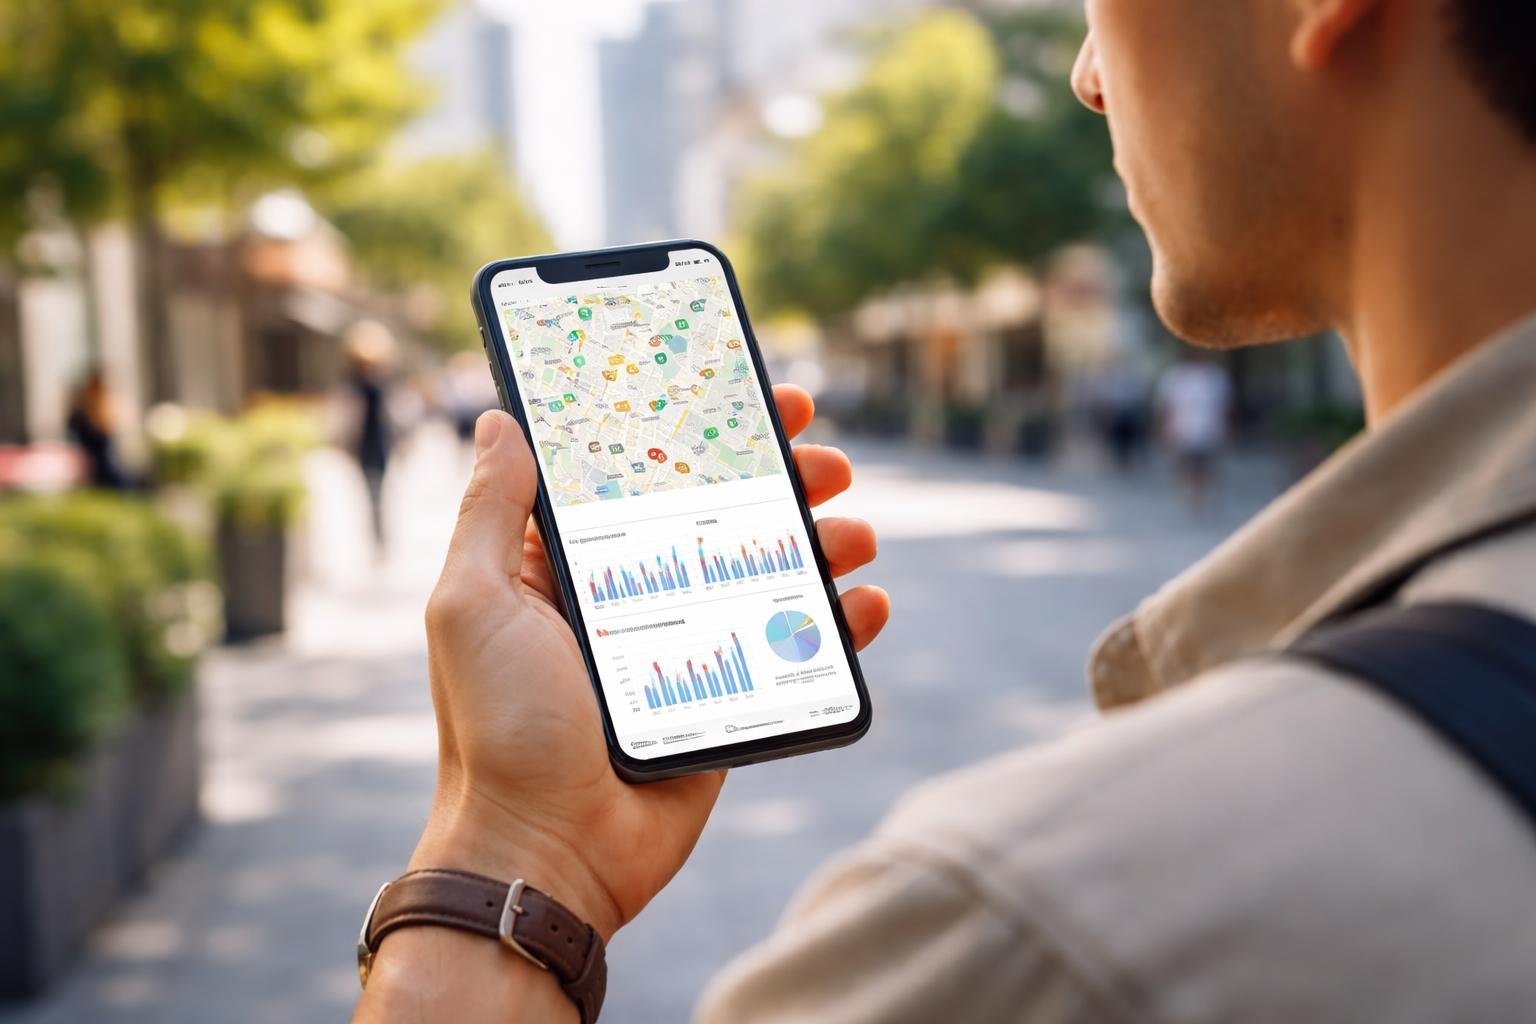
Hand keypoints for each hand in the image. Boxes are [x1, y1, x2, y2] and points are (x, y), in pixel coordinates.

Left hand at [409, 384, 888, 939]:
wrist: (546, 854)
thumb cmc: (497, 729)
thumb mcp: (473, 605)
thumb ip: (490, 512)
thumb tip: (502, 420)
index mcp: (567, 562)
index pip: (640, 472)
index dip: (693, 428)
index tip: (747, 391)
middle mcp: (630, 594)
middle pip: (720, 512)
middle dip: (779, 476)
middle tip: (828, 457)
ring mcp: (684, 646)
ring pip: (766, 573)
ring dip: (821, 541)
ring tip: (855, 531)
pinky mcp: (725, 697)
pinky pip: (789, 648)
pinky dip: (837, 625)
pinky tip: (865, 605)